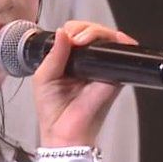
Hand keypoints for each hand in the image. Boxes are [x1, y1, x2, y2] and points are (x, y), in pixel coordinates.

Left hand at [33, 21, 137, 147]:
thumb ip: (53, 54)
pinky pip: (119, 55)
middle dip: (84, 28)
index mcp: (70, 60)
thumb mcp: (43, 77)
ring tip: (82, 41)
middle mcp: (88, 62)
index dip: (73, 29)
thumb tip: (62, 32)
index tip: (66, 35)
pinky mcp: (114, 77)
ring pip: (106, 39)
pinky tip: (109, 40)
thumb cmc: (52, 111)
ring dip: (96, 32)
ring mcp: (102, 68)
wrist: (63, 133)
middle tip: (75, 39)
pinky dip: (117, 43)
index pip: (76, 34)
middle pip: (93, 32)